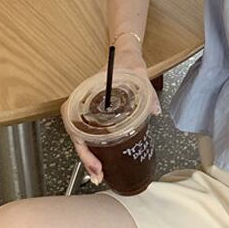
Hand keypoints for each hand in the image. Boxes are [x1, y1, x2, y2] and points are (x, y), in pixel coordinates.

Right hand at [61, 56, 160, 185]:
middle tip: (99, 175)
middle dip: (86, 159)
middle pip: (76, 137)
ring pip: (81, 138)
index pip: (73, 126)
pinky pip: (89, 133)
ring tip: (100, 174)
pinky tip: (103, 160)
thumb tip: (155, 110)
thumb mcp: (137, 73)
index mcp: (84, 95)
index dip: (81, 147)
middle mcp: (82, 104)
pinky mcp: (95, 113)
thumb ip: (147, 91)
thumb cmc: (125, 61)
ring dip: (89, 157)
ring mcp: (87, 110)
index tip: (94, 163)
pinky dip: (94, 148)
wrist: (124, 52)